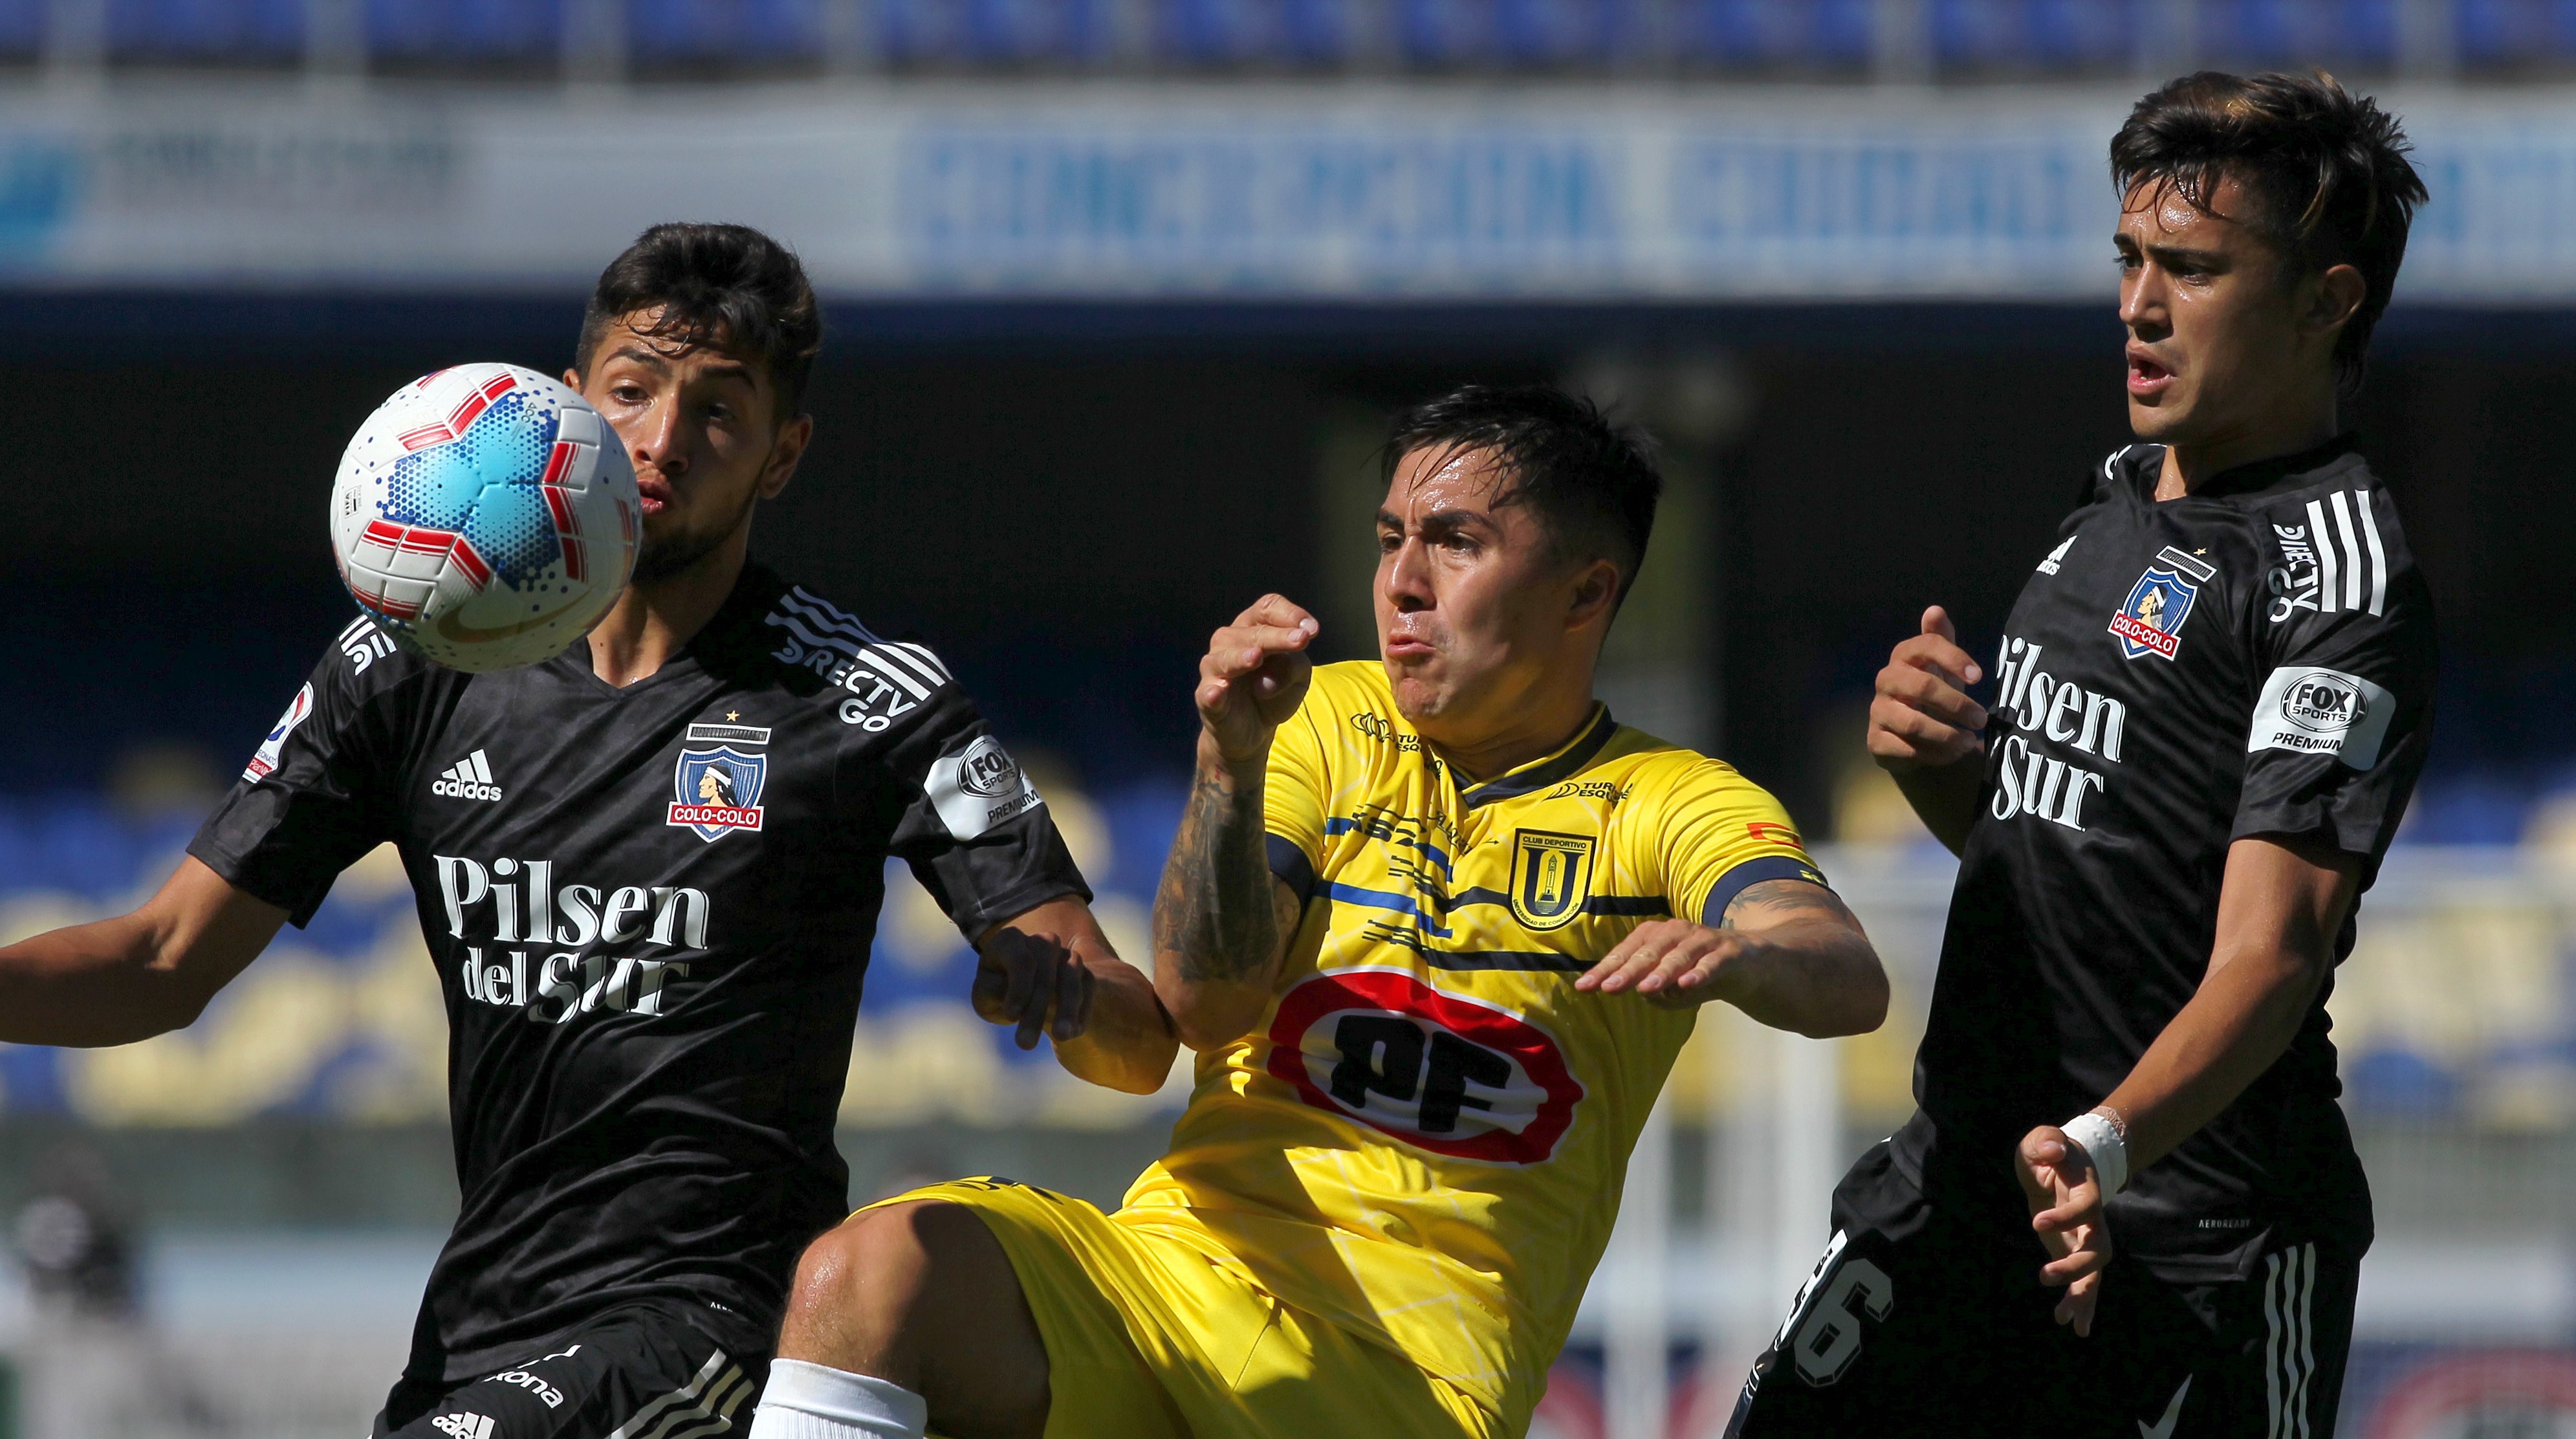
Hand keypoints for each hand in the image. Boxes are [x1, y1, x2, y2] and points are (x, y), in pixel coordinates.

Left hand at [972, 924, 1094, 1050]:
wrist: (1023, 994)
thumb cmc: (997, 992)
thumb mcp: (986, 994)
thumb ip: (992, 992)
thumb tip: (1010, 998)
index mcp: (1011, 941)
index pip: (1021, 960)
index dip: (1018, 988)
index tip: (1011, 1017)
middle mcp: (1042, 943)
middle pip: (1044, 973)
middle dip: (1037, 1010)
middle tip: (1025, 1044)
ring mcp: (1065, 955)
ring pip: (1071, 979)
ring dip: (1067, 1010)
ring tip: (1062, 1037)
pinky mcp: (1084, 972)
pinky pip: (1088, 989)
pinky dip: (1082, 1011)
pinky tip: (1074, 1033)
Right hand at [1197, 595, 1317, 769]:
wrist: (1254, 729)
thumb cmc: (1275, 690)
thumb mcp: (1297, 676)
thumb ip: (1294, 665)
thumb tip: (1276, 668)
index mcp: (1254, 627)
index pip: (1267, 609)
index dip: (1289, 614)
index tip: (1312, 631)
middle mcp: (1230, 641)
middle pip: (1252, 632)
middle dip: (1277, 637)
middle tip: (1300, 641)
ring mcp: (1215, 669)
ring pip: (1225, 658)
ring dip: (1241, 657)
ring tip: (1256, 657)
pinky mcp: (1207, 698)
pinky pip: (1207, 692)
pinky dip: (1212, 692)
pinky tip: (1218, 692)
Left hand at [1574, 919, 1748, 1008]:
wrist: (1748, 965)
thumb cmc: (1697, 973)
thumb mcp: (1670, 988)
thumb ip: (1654, 992)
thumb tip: (1643, 993)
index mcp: (1655, 936)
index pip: (1625, 953)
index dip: (1604, 970)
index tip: (1584, 987)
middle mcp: (1677, 932)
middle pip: (1648, 952)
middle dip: (1627, 971)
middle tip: (1608, 988)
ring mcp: (1704, 939)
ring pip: (1679, 956)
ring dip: (1662, 972)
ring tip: (1646, 988)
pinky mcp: (1729, 951)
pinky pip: (1714, 962)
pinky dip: (1701, 972)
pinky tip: (1688, 984)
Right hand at [1867, 606, 1988, 773]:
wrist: (1905, 735)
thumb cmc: (1930, 694)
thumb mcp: (1941, 667)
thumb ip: (1941, 639)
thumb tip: (1935, 610)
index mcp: (1903, 657)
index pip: (1926, 646)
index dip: (1954, 658)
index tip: (1979, 676)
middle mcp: (1886, 680)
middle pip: (1922, 686)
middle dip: (1957, 704)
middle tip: (1981, 719)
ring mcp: (1878, 711)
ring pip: (1914, 723)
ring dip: (1948, 734)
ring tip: (1969, 742)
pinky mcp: (1876, 741)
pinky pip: (1907, 750)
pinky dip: (1935, 754)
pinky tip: (1951, 754)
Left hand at [2016, 1124, 2112, 1336]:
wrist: (2064, 1164)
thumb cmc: (2051, 1151)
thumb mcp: (2043, 1139)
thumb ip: (2046, 1141)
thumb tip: (2052, 1150)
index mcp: (2086, 1191)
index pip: (2086, 1207)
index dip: (2066, 1217)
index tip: (2036, 1222)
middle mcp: (2093, 1219)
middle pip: (2098, 1249)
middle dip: (2075, 1266)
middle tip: (2043, 1276)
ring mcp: (2087, 1238)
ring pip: (2094, 1273)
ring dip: (2081, 1296)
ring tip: (2063, 1318)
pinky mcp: (2075, 1251)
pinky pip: (2085, 1282)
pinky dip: (2080, 1303)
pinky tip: (2068, 1324)